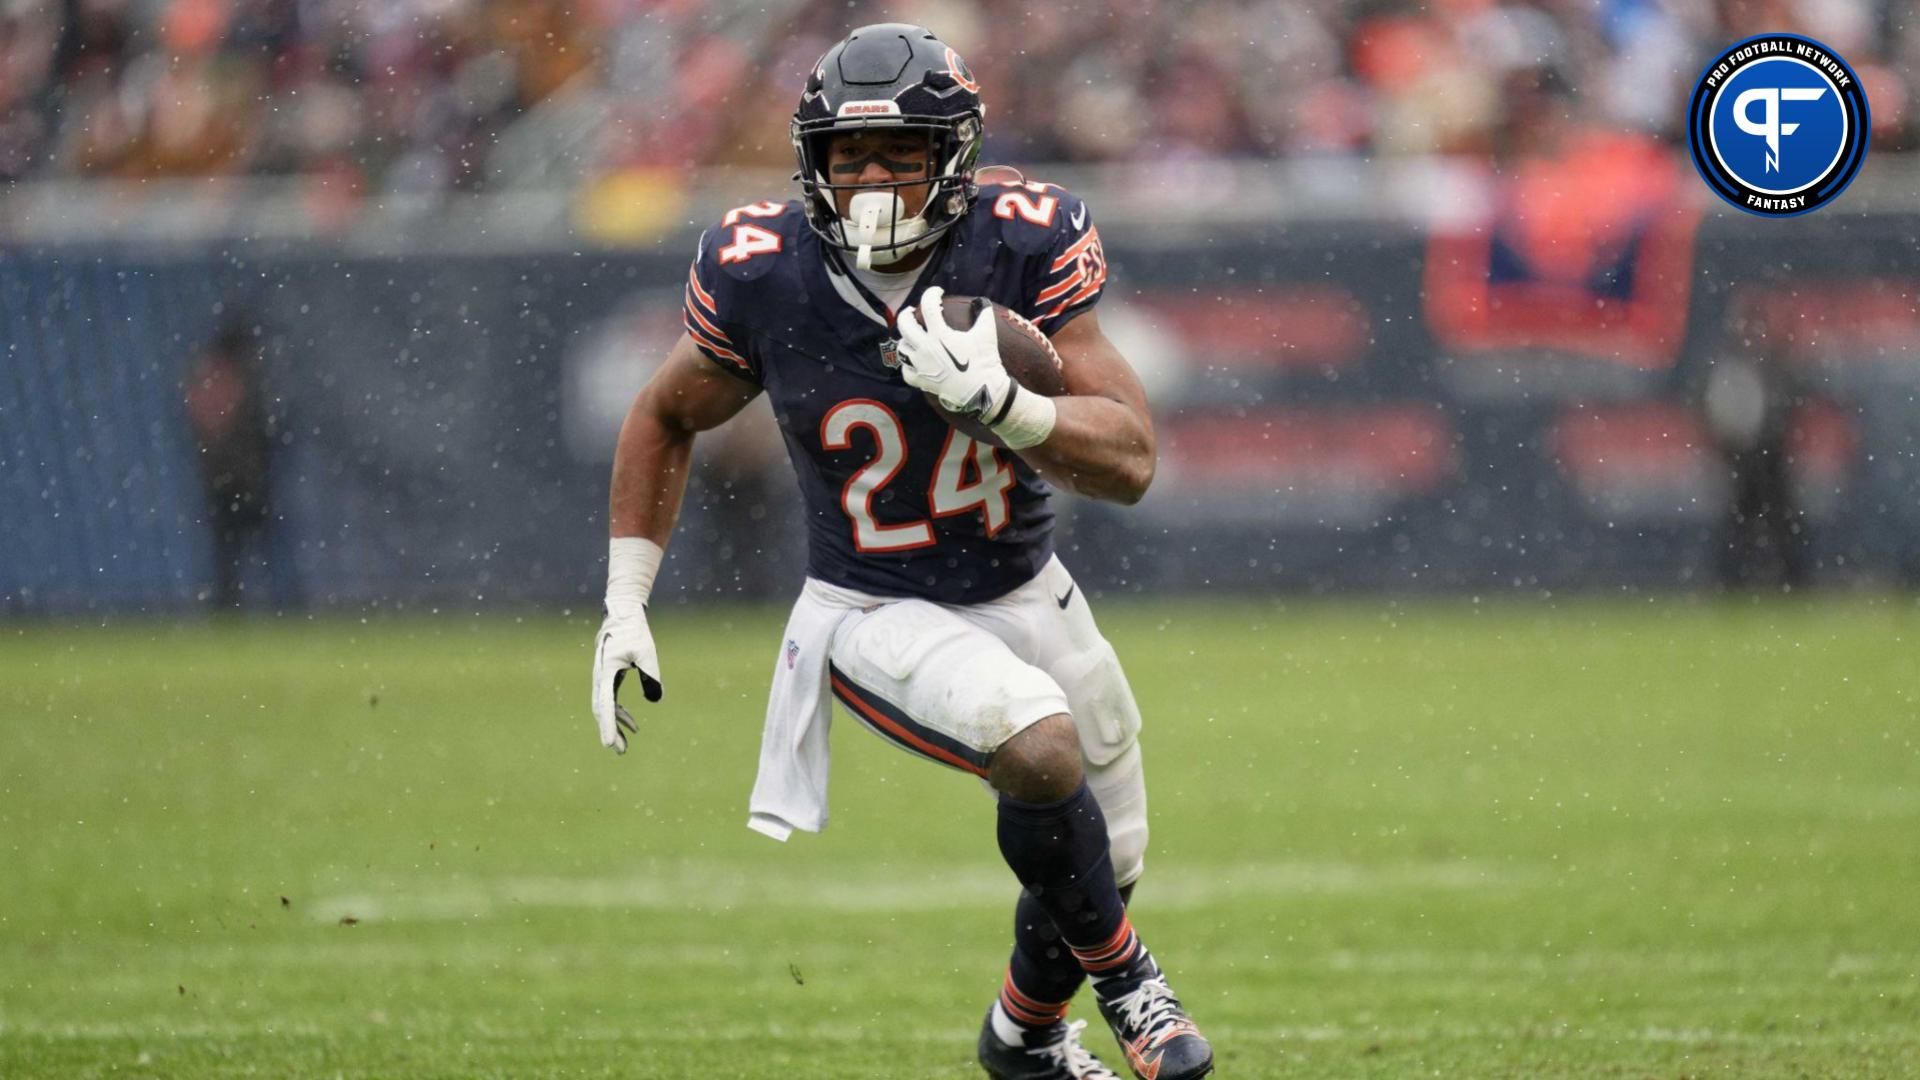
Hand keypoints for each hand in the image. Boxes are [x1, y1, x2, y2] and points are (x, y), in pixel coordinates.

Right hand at [591, 605, 661, 753]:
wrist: (622, 616)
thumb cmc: (634, 632)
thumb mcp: (646, 651)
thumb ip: (651, 674)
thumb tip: (656, 700)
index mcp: (606, 671)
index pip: (606, 704)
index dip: (608, 725)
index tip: (608, 743)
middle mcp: (600, 678)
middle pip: (602, 711)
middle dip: (609, 731)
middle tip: (620, 751)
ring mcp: (602, 679)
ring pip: (605, 709)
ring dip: (614, 726)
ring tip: (625, 746)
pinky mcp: (608, 679)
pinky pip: (611, 702)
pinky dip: (620, 715)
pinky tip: (632, 725)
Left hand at [895, 287, 1011, 419]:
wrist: (982, 391)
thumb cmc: (984, 361)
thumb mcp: (988, 333)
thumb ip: (984, 313)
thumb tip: (982, 301)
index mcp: (940, 335)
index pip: (929, 306)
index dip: (931, 294)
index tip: (937, 292)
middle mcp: (925, 348)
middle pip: (904, 325)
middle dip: (906, 314)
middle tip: (912, 312)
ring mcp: (921, 366)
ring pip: (901, 348)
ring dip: (905, 340)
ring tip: (912, 337)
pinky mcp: (921, 381)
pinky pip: (906, 371)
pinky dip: (908, 365)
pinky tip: (914, 362)